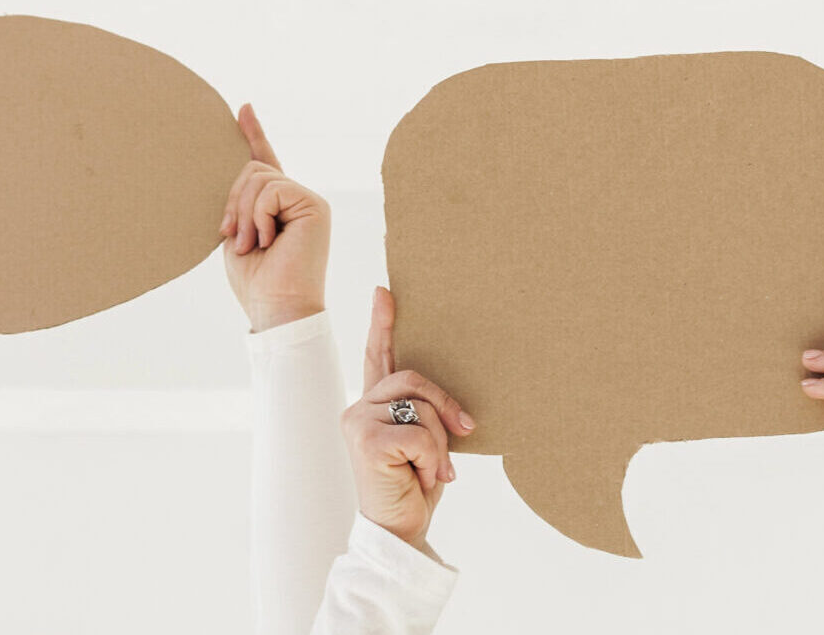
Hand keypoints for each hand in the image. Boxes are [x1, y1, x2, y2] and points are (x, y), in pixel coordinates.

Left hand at [218, 105, 330, 330]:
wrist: (277, 309)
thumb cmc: (257, 282)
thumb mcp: (239, 233)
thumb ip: (243, 203)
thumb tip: (241, 171)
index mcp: (280, 206)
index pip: (266, 161)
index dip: (254, 133)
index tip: (244, 109)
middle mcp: (299, 198)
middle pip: (252, 168)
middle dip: (234, 202)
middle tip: (235, 239)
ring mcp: (309, 200)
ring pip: (258, 177)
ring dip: (243, 214)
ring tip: (252, 246)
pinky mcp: (314, 205)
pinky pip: (271, 189)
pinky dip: (258, 215)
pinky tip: (267, 240)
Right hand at [340, 287, 473, 550]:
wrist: (400, 532)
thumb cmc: (414, 489)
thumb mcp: (426, 443)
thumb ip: (425, 414)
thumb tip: (449, 401)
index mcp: (373, 405)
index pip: (378, 356)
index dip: (382, 323)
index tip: (385, 292)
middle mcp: (358, 407)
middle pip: (415, 380)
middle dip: (446, 410)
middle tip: (466, 432)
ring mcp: (358, 421)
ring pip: (422, 408)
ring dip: (440, 446)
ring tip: (431, 472)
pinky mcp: (366, 440)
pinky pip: (420, 434)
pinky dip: (432, 460)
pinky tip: (421, 479)